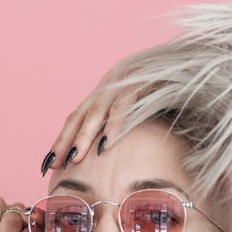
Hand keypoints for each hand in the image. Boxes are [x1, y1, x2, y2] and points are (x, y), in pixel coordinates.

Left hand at [39, 74, 154, 174]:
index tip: (48, 164)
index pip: (75, 119)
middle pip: (79, 116)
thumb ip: (120, 126)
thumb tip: (108, 155)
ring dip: (84, 136)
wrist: (182, 65)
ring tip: (76, 158)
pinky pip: (123, 106)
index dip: (61, 141)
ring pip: (96, 112)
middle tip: (55, 165)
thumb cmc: (162, 92)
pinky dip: (114, 125)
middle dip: (65, 142)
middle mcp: (107, 88)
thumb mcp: (138, 109)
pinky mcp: (139, 84)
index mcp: (103, 94)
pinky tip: (107, 144)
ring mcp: (121, 84)